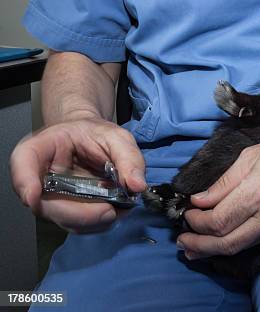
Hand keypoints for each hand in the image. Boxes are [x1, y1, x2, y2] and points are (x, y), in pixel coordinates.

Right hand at [10, 117, 145, 232]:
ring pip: (63, 220)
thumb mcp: (116, 137)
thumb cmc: (96, 134)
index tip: (33, 197)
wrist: (92, 140)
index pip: (23, 163)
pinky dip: (98, 223)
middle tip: (109, 212)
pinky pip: (77, 224)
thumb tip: (138, 185)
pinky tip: (114, 210)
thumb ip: (128, 157)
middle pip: (45, 204)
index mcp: (40, 148)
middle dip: (79, 214)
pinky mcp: (66, 211)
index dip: (24, 182)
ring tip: (118, 208)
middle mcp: (38, 177)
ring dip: (93, 221)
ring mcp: (50, 197)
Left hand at [177, 131, 259, 258]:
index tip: (187, 213)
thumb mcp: (252, 155)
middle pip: (226, 242)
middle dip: (199, 243)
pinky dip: (232, 245)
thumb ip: (225, 181)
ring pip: (239, 247)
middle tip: (182, 240)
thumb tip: (201, 200)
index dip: (196, 221)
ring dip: (212, 250)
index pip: (218, 219)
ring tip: (194, 248)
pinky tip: (221, 241)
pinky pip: (254, 242)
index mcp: (256, 191)